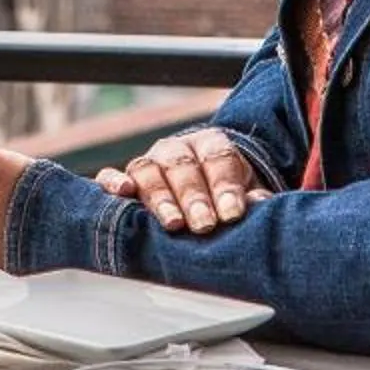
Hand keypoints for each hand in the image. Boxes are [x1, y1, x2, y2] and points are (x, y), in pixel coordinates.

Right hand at [95, 128, 270, 235]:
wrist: (200, 195)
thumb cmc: (225, 199)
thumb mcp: (245, 196)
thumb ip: (253, 199)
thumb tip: (258, 205)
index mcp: (211, 145)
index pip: (218, 158)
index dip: (225, 186)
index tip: (233, 214)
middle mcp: (176, 150)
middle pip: (182, 166)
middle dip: (194, 197)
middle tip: (205, 224)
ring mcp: (148, 163)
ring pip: (149, 171)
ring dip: (161, 198)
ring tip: (173, 224)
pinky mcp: (123, 180)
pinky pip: (111, 176)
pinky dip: (113, 181)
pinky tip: (123, 192)